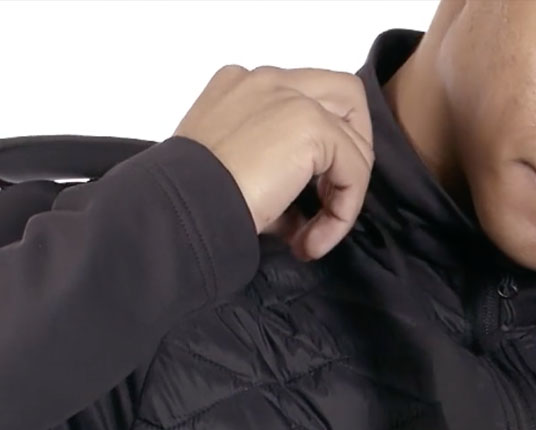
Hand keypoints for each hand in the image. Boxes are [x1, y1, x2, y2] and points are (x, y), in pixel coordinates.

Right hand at [174, 64, 374, 260]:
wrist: (180, 211)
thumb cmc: (188, 203)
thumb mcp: (227, 179)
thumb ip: (268, 177)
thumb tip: (299, 213)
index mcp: (241, 88)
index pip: (303, 103)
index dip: (315, 157)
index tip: (298, 206)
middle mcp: (269, 82)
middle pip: (344, 99)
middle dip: (347, 157)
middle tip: (327, 208)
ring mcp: (291, 97)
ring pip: (355, 135)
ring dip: (344, 193)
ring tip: (312, 236)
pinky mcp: (311, 126)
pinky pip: (355, 169)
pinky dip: (342, 211)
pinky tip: (311, 241)